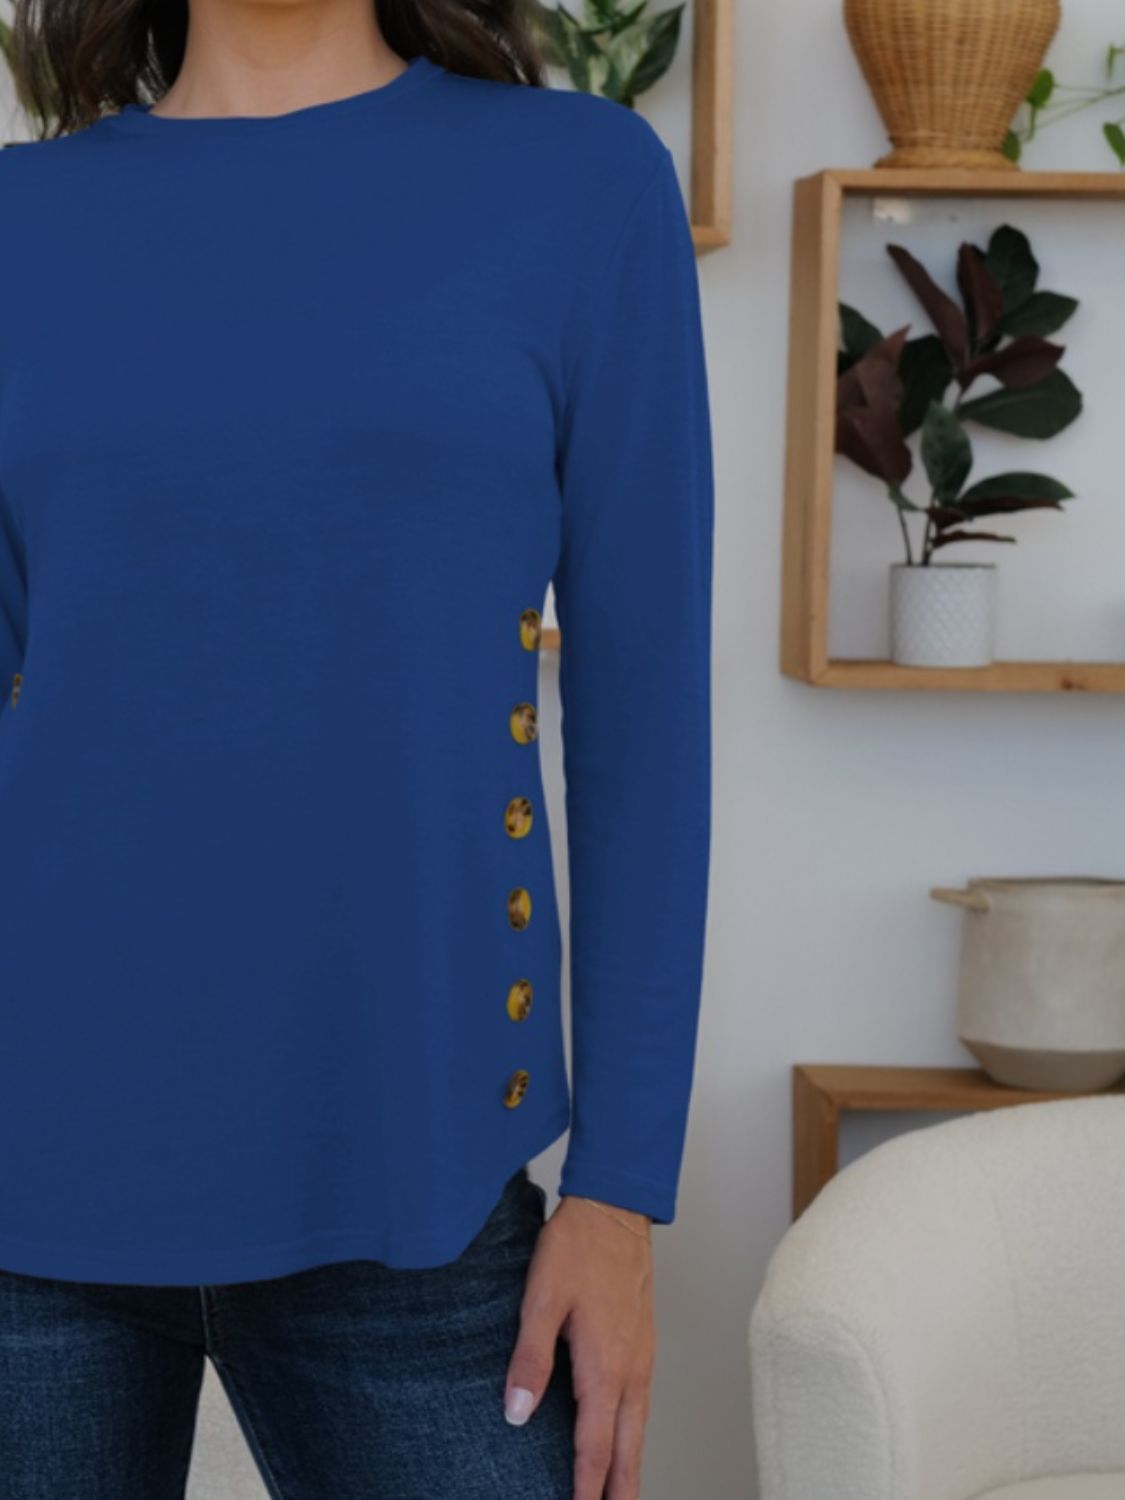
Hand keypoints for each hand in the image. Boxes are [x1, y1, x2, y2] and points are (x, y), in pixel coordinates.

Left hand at [504, 1193, 655, 1499]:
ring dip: (630, 1467)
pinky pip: (641, 1403)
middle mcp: (631, 1369)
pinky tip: (625, 1437)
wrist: (615, 1208)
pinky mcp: (643, 1341)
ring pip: (639, 1428)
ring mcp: (642, 1355)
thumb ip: (529, 1359)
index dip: (586, 1488)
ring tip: (622, 1497)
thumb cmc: (576, 1248)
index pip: (595, 1447)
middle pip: (627, 1449)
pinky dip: (634, 1434)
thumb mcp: (541, 1299)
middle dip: (620, 1490)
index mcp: (604, 1366)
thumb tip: (516, 1415)